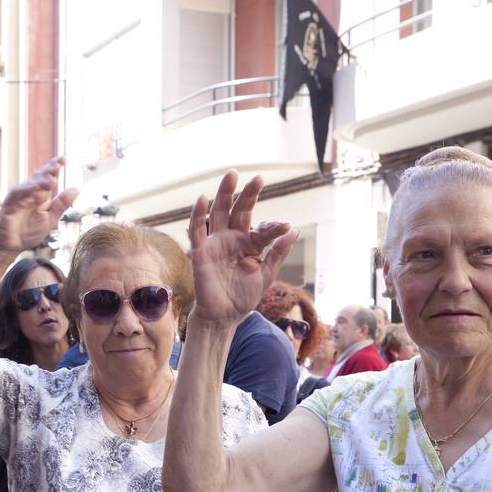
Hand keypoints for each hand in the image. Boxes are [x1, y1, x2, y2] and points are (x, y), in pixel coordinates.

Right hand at [0, 157, 78, 256]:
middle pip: (38, 177)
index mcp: (40, 194)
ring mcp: (18, 198)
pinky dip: (27, 191)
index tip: (64, 158)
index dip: (54, 167)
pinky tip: (36, 188)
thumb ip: (62, 203)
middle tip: (59, 163)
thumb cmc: (30, 231)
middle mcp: (29, 193)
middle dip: (48, 170)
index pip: (47, 177)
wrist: (13, 245)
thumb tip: (76, 188)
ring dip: (40, 180)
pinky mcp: (9, 205)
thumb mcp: (51, 217)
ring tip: (52, 177)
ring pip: (29, 184)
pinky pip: (18, 196)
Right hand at [188, 170, 298, 323]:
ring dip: (224, 193)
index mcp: (249, 244)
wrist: (224, 317)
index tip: (285, 226)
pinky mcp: (201, 251)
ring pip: (219, 212)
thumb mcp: (266, 275)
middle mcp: (232, 238)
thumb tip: (294, 230)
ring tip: (232, 175)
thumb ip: (278, 252)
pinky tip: (203, 198)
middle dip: (248, 194)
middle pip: (240, 211)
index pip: (262, 229)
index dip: (273, 227)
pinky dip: (198, 214)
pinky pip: (197, 230)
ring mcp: (216, 243)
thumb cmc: (244, 296)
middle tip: (258, 179)